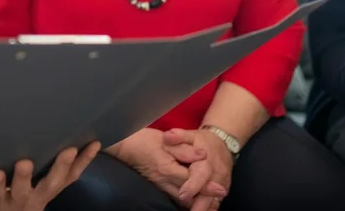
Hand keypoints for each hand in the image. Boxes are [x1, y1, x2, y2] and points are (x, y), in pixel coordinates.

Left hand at [0, 143, 100, 210]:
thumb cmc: (13, 190)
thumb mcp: (33, 181)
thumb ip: (44, 162)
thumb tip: (60, 127)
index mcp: (46, 190)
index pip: (70, 176)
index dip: (84, 161)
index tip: (94, 143)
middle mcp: (35, 198)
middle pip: (51, 184)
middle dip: (61, 167)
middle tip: (69, 150)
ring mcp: (15, 202)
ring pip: (21, 190)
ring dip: (23, 177)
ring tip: (24, 163)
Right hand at [110, 128, 226, 207]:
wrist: (123, 145)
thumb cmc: (142, 140)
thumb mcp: (165, 140)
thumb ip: (184, 149)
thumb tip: (202, 155)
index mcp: (168, 169)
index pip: (192, 180)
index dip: (207, 185)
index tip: (221, 188)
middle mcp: (164, 181)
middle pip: (189, 194)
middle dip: (205, 198)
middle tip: (220, 199)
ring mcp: (159, 185)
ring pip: (181, 199)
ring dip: (196, 201)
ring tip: (211, 204)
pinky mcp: (157, 185)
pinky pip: (174, 197)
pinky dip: (186, 200)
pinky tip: (193, 200)